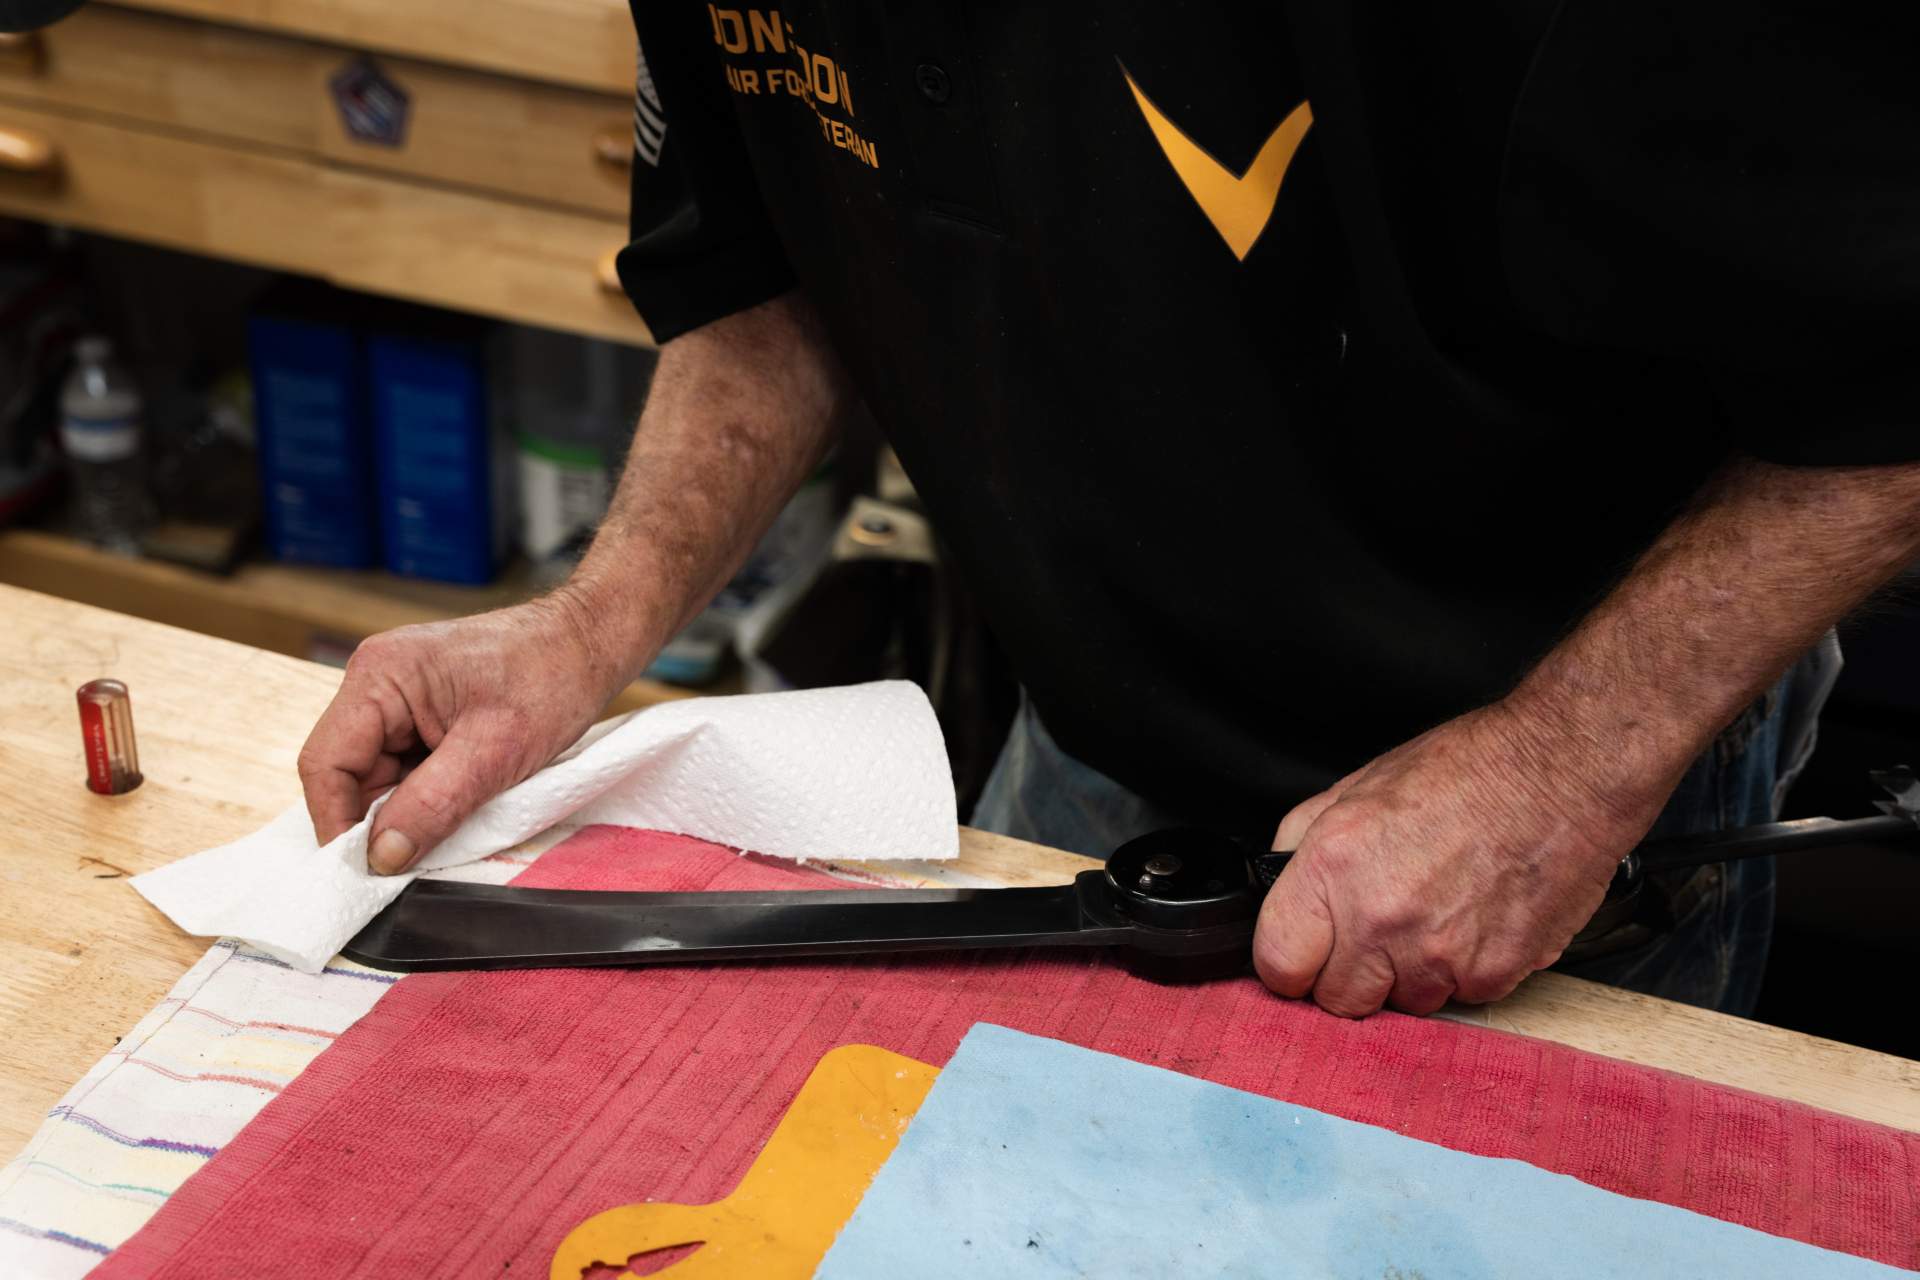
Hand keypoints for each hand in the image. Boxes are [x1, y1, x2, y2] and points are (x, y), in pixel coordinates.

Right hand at [297, 592, 633, 873]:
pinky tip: (466, 799)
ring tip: (462, 814)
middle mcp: (377, 682)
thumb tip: (381, 857)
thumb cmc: (553, 676)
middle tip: (422, 854)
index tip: (366, 871)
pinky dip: (429, 795)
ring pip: (379, 777)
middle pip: (349, 774)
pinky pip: (407, 768)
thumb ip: (432, 805)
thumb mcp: (495, 752)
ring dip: (410, 809)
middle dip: (381, 819)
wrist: (591, 642)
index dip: (339, 823)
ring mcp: (399, 698)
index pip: (326, 763)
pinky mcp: (423, 713)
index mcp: (380, 676)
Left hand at [1252, 700, 1671, 1016]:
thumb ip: (1303, 845)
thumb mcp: (1357, 788)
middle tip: (1377, 931)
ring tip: (1437, 912)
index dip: (1290, 962)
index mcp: (1335, 867)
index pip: (1278, 965)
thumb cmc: (1468, 771)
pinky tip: (1476, 918)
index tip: (1305, 954)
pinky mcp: (1494, 975)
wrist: (1562, 771)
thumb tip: (1279, 887)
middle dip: (1350, 974)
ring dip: (1410, 974)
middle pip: (1337, 1001)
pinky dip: (1465, 971)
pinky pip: (1461, 998)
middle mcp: (1381, 919)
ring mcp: (1439, 954)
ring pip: (1403, 1005)